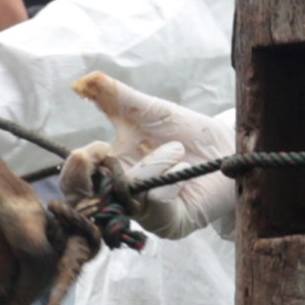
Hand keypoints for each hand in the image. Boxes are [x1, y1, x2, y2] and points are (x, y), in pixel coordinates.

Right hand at [61, 71, 236, 238]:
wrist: (228, 148)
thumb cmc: (186, 132)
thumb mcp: (146, 110)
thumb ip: (113, 95)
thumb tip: (81, 81)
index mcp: (111, 171)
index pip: (76, 181)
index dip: (76, 169)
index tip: (94, 149)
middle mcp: (123, 197)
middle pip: (85, 205)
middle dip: (82, 183)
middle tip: (93, 156)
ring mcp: (146, 214)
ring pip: (126, 200)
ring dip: (148, 169)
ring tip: (176, 149)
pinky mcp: (171, 224)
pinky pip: (156, 207)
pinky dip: (167, 183)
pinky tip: (182, 170)